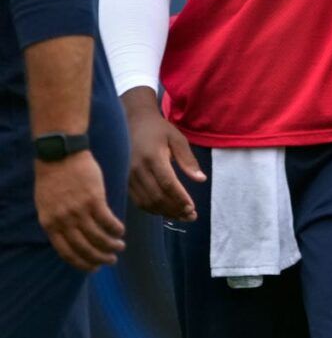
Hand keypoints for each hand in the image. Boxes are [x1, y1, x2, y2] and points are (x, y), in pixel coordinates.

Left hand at [35, 152, 125, 270]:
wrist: (60, 156)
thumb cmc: (53, 179)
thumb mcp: (46, 206)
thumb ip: (57, 223)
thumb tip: (70, 238)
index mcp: (50, 225)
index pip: (67, 252)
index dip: (82, 263)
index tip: (94, 268)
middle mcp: (64, 221)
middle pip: (85, 248)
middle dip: (100, 258)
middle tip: (111, 260)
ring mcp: (79, 211)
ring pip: (98, 237)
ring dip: (111, 245)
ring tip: (120, 246)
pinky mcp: (94, 200)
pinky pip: (108, 221)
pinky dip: (116, 229)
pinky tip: (121, 231)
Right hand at [122, 88, 203, 220]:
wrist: (133, 121)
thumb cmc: (159, 129)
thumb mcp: (177, 139)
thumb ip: (188, 160)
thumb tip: (200, 179)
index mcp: (153, 157)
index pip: (167, 183)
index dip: (180, 198)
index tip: (192, 208)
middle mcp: (138, 169)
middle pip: (157, 196)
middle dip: (175, 209)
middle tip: (191, 216)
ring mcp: (128, 176)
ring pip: (146, 201)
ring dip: (164, 212)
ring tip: (181, 216)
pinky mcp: (125, 180)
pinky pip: (137, 200)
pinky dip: (152, 209)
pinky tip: (165, 211)